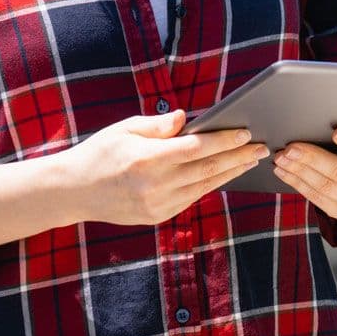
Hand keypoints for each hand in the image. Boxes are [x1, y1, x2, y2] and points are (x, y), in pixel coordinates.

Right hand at [51, 109, 268, 226]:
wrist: (73, 191)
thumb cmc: (100, 152)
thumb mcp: (124, 129)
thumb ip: (158, 125)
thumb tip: (187, 118)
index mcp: (146, 159)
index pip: (196, 148)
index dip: (225, 140)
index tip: (246, 132)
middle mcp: (154, 185)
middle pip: (207, 169)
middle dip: (238, 157)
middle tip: (263, 147)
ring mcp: (156, 205)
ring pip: (204, 187)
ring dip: (231, 172)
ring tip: (252, 159)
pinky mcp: (157, 217)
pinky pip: (192, 199)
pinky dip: (212, 185)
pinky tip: (226, 174)